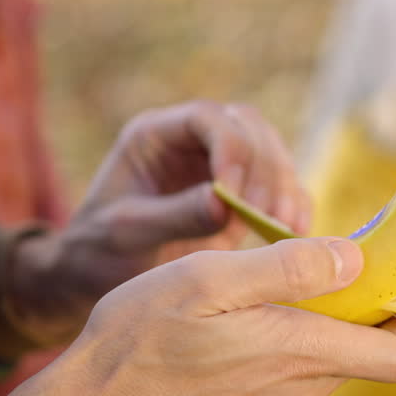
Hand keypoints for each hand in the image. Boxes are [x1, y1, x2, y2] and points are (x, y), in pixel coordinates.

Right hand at [0, 237, 395, 395]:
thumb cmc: (139, 340)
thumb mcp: (211, 279)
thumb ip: (290, 268)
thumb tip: (357, 258)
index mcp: (301, 355)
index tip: (384, 271)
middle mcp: (299, 394)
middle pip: (366, 352)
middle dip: (358, 307)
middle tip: (316, 261)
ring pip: (326, 363)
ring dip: (316, 324)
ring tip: (266, 285)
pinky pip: (290, 377)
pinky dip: (285, 345)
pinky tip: (238, 320)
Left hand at [9, 101, 312, 343]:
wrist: (98, 278)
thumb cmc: (98, 250)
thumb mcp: (127, 233)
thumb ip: (174, 215)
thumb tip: (226, 204)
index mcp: (156, 135)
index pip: (206, 118)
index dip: (229, 147)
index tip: (235, 194)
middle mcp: (192, 142)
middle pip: (248, 128)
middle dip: (265, 169)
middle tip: (268, 216)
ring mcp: (221, 167)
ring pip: (272, 153)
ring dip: (285, 188)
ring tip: (286, 229)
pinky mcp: (243, 198)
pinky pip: (280, 188)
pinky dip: (295, 206)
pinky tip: (297, 234)